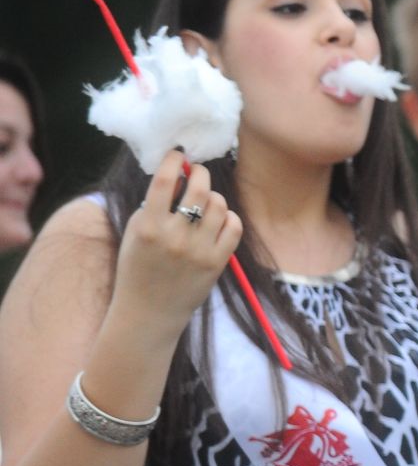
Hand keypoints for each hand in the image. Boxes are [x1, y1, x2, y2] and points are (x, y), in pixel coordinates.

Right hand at [107, 152, 243, 337]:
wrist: (149, 312)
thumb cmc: (137, 268)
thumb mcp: (134, 234)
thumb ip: (153, 206)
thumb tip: (177, 174)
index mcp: (147, 226)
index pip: (164, 180)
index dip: (174, 160)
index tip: (178, 154)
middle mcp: (174, 237)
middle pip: (198, 188)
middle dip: (199, 173)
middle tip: (197, 173)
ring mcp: (199, 250)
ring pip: (218, 204)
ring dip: (213, 196)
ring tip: (205, 201)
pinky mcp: (218, 262)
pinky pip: (234, 226)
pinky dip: (228, 217)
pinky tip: (219, 220)